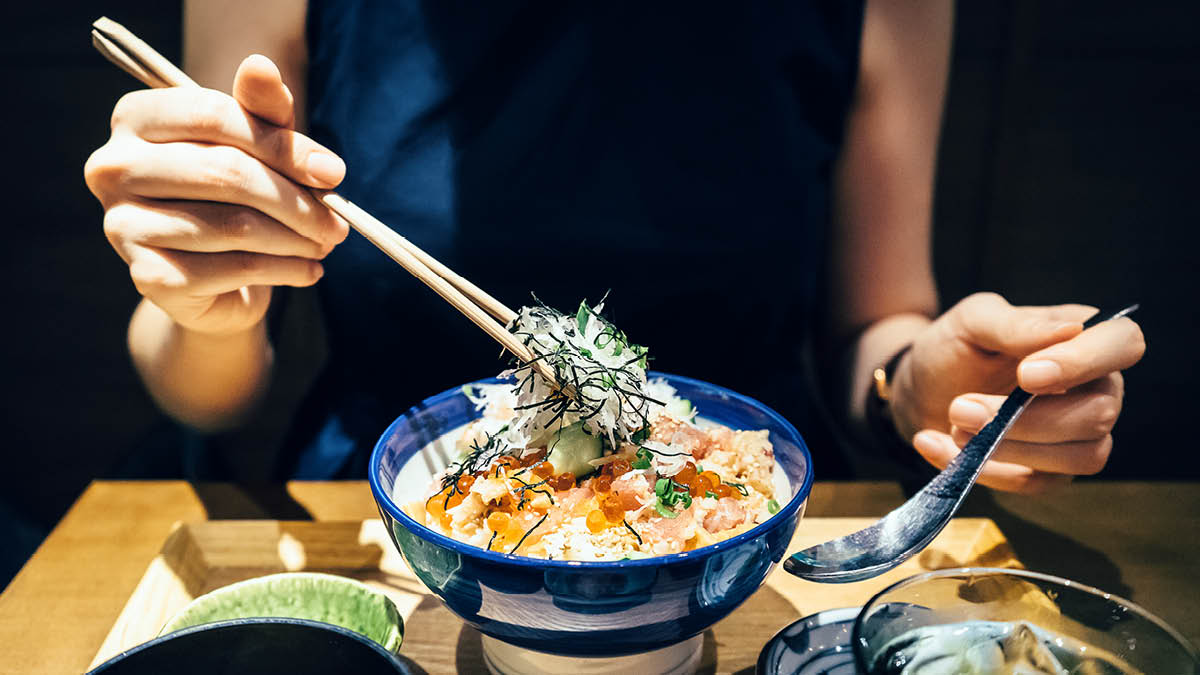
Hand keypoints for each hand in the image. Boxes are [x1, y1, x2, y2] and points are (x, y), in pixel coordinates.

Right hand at [84, 55, 347, 335]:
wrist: (212, 278)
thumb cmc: (234, 194)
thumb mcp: (256, 145)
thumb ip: (261, 108)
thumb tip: (262, 65)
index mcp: (135, 118)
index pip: (213, 116)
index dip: (282, 145)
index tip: (333, 173)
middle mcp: (114, 167)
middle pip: (226, 173)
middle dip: (297, 199)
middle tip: (339, 220)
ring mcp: (123, 225)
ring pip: (235, 226)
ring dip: (296, 238)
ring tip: (325, 242)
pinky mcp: (148, 276)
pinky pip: (232, 268)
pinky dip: (283, 270)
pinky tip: (308, 269)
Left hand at [889, 293, 1144, 493]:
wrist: (921, 386)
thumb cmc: (957, 346)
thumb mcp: (973, 321)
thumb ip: (1016, 326)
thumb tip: (1071, 330)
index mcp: (1085, 338)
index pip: (1124, 343)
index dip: (1084, 362)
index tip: (1027, 375)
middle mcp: (1096, 388)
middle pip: (1100, 414)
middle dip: (1028, 418)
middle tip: (962, 407)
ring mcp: (1078, 435)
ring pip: (1082, 457)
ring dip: (1012, 447)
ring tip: (955, 425)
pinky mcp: (1050, 472)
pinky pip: (1035, 484)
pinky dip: (983, 470)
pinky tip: (936, 444)